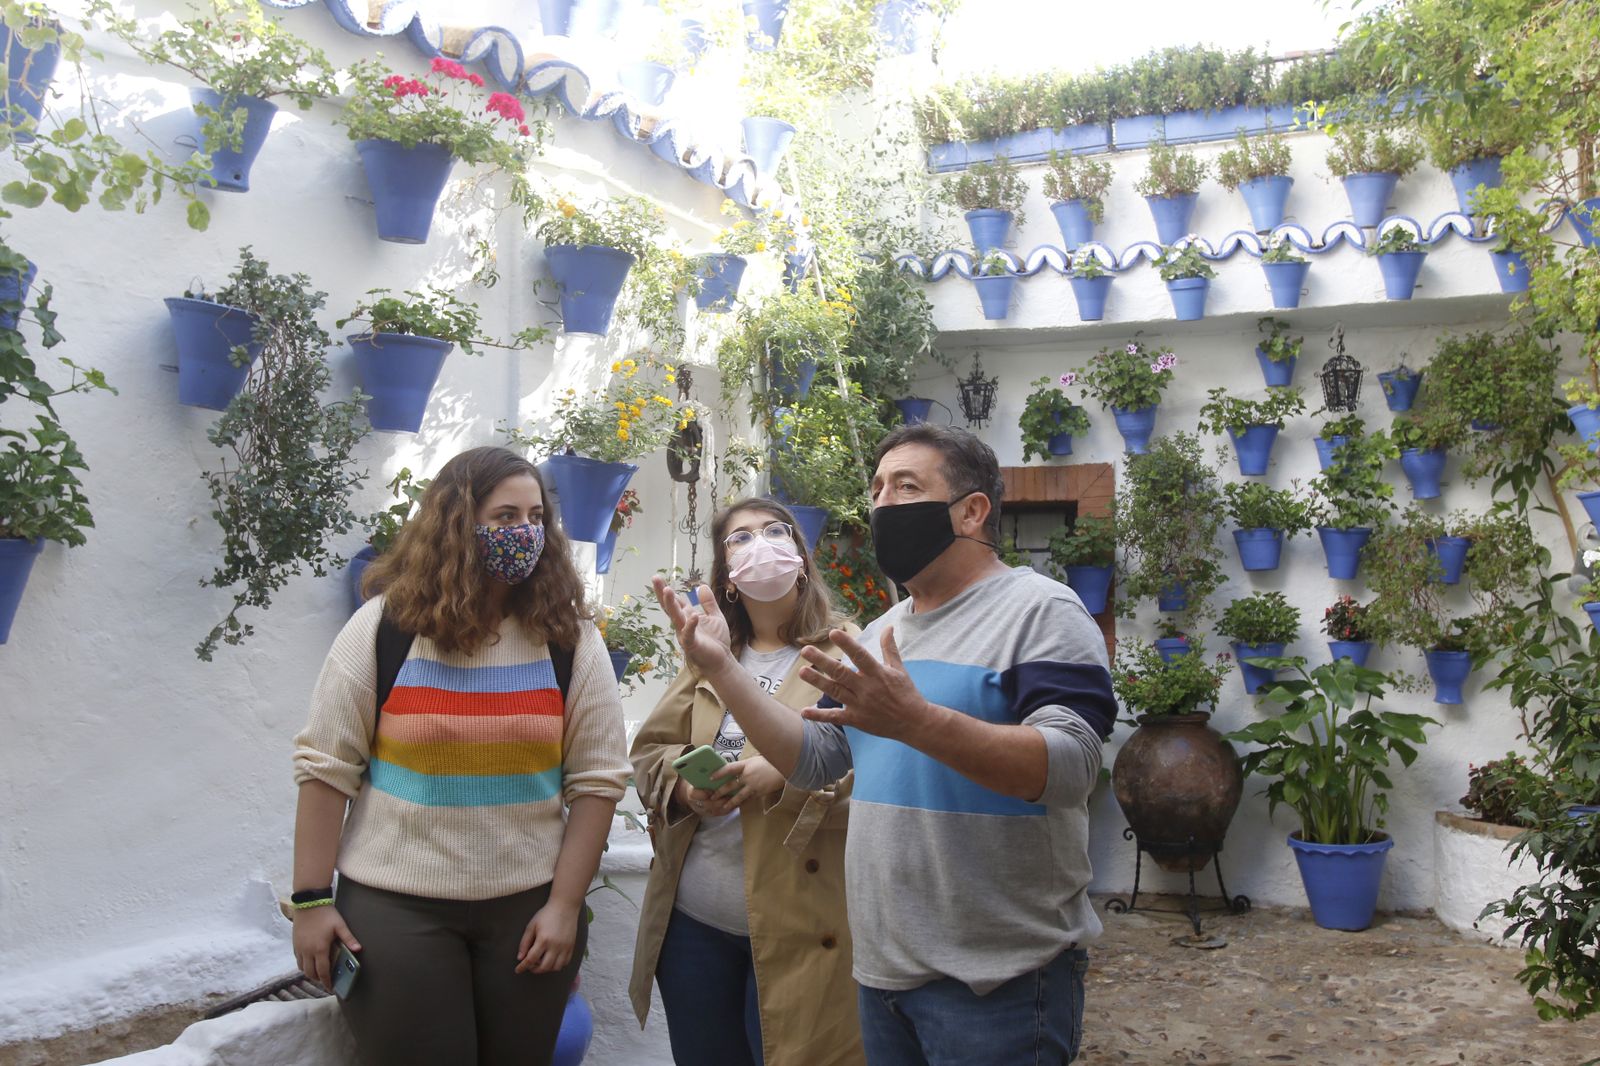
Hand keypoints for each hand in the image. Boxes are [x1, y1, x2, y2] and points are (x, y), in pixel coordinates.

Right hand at [292, 905, 360, 991]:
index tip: (331, 988)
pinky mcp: (295, 944)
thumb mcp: (340, 926)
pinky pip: (297, 960)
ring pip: (302, 968)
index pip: (323, 971)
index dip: (327, 982)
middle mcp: (307, 951)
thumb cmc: (326, 914)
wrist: (309, 903)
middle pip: (311, 973)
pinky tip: (310, 962)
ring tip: (318, 973)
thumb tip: (358, 949)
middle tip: (326, 980)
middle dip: (318, 979)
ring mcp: (299, 948)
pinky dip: (303, 965)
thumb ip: (349, 938)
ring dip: (310, 973)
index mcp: (320, 949)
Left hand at [516, 898, 580, 973]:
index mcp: (543, 940)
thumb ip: (524, 943)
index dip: (523, 967)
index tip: (518, 970)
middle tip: (530, 965)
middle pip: (544, 967)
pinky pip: (565, 963)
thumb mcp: (531, 926)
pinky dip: (557, 965)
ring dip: (546, 968)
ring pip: (555, 968)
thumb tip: (520, 958)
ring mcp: (565, 947)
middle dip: (534, 969)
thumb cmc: (546, 915)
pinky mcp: (571, 947)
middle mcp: (555, 946)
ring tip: (541, 962)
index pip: (531, 960)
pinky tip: (552, 959)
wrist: (565, 906)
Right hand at [653, 577, 733, 675]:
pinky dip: (691, 625)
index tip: (658, 577)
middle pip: (670, 606)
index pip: (676, 601)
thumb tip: (702, 586)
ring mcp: (685, 634)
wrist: (722, 660)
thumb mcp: (715, 616)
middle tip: (655, 578)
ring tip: (667, 590)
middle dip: (662, 593)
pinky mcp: (692, 645)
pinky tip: (693, 616)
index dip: (667, 590)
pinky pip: (689, 634)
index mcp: (687, 616)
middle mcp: (682, 624)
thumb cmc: (716, 640)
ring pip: (676, 618)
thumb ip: (708, 602)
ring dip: (671, 604)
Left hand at [692, 756, 784, 814]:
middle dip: (720, 792)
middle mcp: (748, 776)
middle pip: (730, 785)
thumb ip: (746, 765)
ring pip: (738, 796)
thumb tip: (736, 769)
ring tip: (723, 807)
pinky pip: (749, 799)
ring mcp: (753, 786)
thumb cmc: (770, 761)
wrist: (785, 769)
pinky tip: (737, 807)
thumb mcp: (756, 759)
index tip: (710, 778)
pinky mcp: (759, 793)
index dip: (719, 773)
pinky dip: (742, 803)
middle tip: (712, 797)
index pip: (729, 769)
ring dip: (730, 802)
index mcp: (746, 765)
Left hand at [799, 627, 940, 743]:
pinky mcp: (856, 720)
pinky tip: (805, 711)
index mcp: (877, 673)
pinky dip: (820, 716)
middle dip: (822, 661)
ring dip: (817, 682)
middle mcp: (867, 688)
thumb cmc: (906, 693)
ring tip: (801, 672)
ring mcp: (860, 705)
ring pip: (835, 692)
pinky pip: (836, 717)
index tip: (833, 633)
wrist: (914, 722)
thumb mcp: (899, 668)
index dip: (847, 644)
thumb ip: (889, 648)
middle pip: (841, 673)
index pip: (860, 656)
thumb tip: (888, 627)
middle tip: (805, 651)